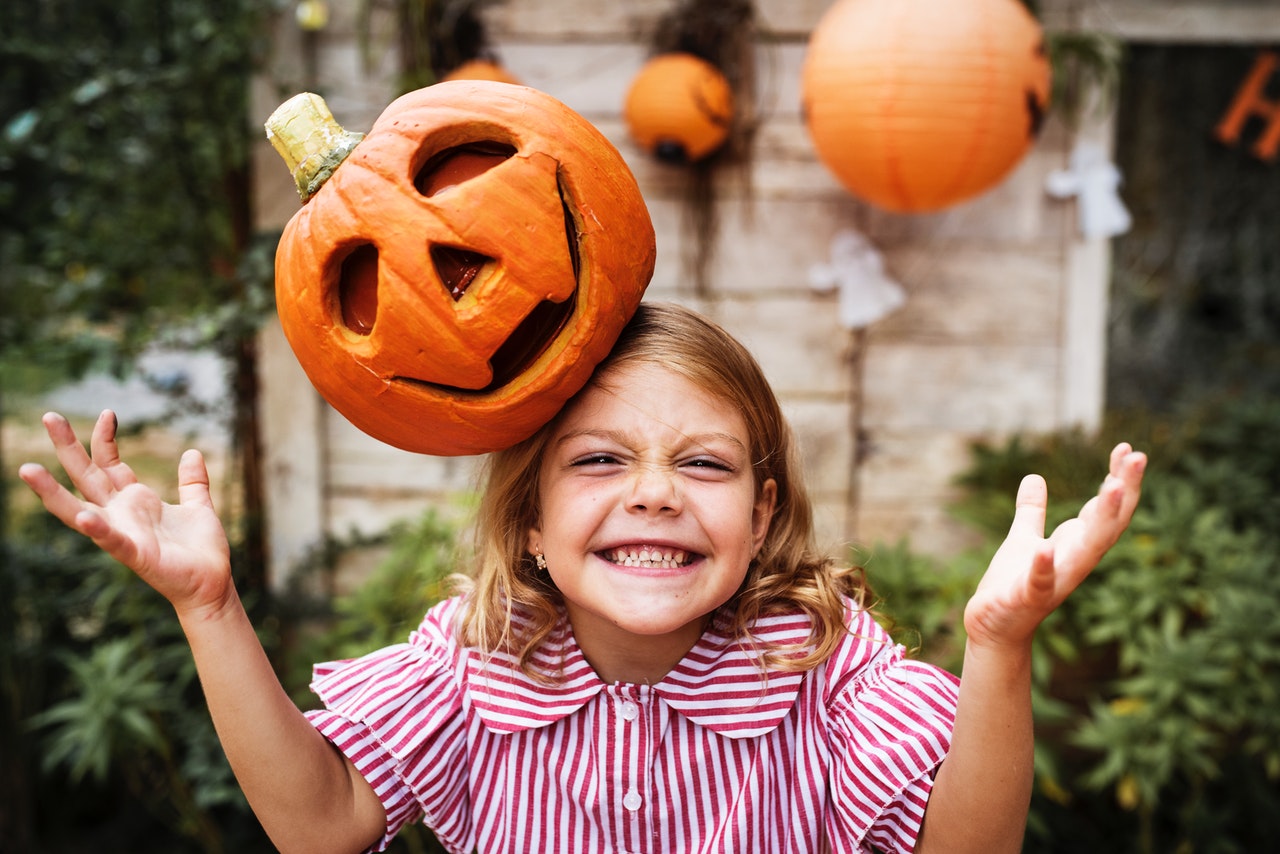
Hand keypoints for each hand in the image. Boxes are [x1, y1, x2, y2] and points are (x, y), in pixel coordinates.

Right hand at [18, 410, 232, 616]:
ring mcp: (123, 534)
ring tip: (28, 469)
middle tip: (49, 416)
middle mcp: (122, 514)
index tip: (108, 412)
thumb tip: (192, 452)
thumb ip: (192, 482)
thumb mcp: (199, 506)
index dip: (105, 438)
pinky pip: (111, 540)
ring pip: (80, 509)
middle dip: (68, 447)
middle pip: (87, 476)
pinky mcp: (135, 554)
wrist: (212, 583)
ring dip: (52, 492)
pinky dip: (98, 529)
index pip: (110, 463)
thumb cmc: (201, 550)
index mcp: (135, 500)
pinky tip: (86, 515)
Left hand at [964, 442, 1146, 649]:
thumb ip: (1031, 511)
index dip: (1119, 480)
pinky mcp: (1027, 598)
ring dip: (1101, 518)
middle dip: (1123, 491)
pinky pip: (1040, 582)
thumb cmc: (1012, 584)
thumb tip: (1034, 477)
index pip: (1106, 510)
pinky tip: (1046, 547)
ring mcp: (1056, 581)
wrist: (993, 628)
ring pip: (1087, 550)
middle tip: (1137, 457)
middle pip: (1108, 524)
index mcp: (1075, 546)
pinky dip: (1044, 566)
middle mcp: (1074, 562)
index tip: (1126, 449)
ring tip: (1112, 485)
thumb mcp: (1023, 538)